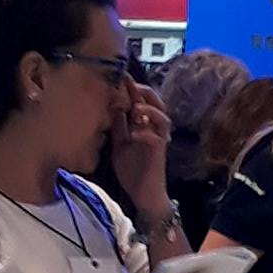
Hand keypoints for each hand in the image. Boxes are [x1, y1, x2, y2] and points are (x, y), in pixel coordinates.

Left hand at [110, 76, 172, 222]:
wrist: (143, 195)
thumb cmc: (132, 171)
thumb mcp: (119, 144)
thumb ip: (117, 126)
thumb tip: (109, 106)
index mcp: (143, 125)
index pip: (141, 100)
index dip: (132, 88)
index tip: (120, 77)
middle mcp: (153, 130)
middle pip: (157, 103)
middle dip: (144, 92)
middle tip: (130, 87)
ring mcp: (158, 141)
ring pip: (162, 118)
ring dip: (150, 111)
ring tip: (136, 109)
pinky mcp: (159, 154)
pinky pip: (157, 139)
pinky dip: (145, 134)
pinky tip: (133, 134)